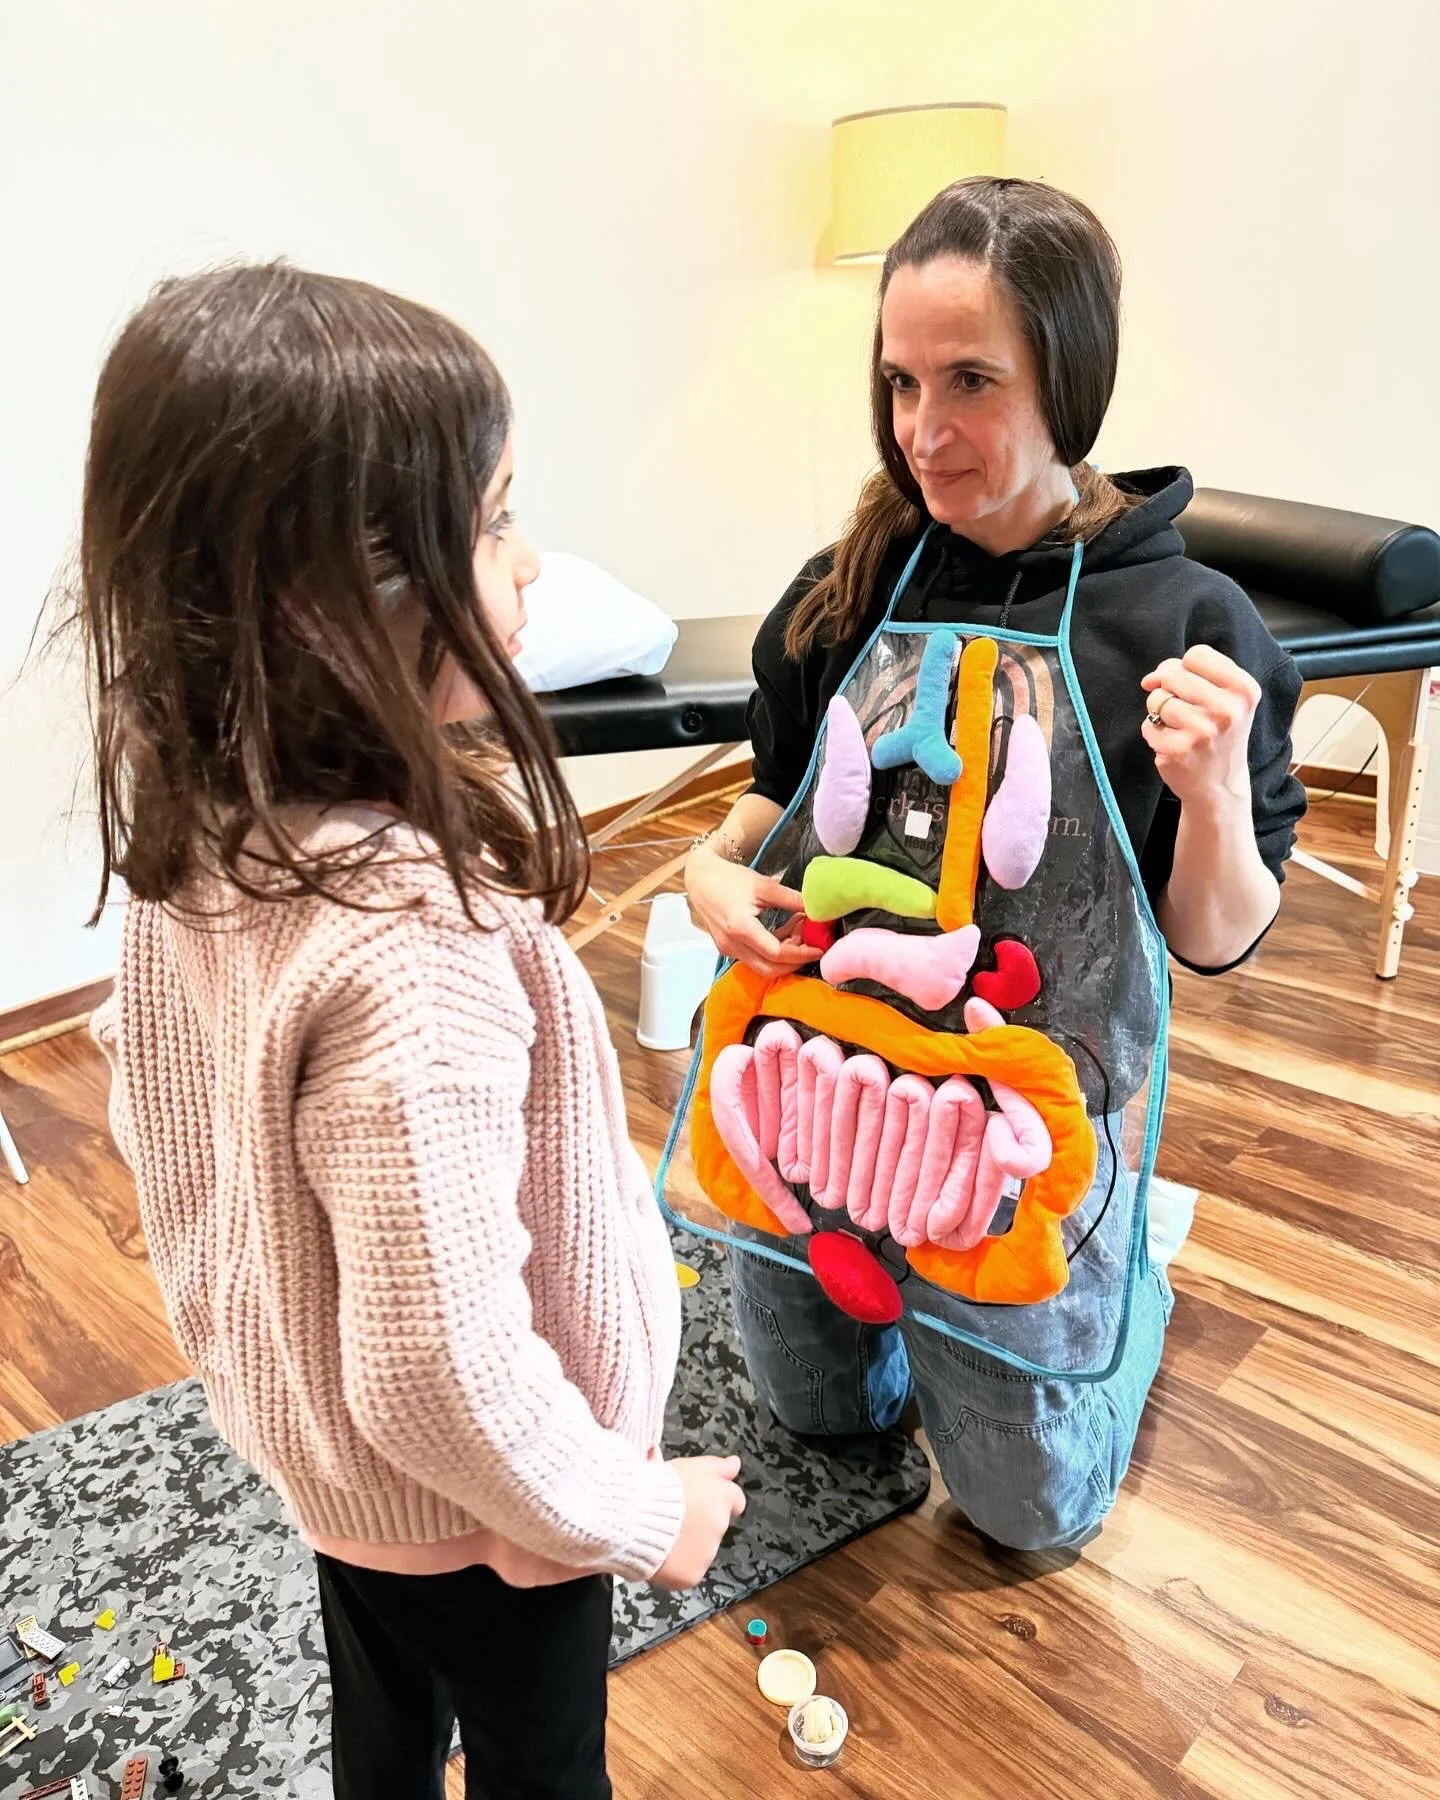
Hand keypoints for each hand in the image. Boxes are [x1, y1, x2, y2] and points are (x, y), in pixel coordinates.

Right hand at [654, 1455, 745, 1588]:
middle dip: (700, 1523)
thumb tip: (735, 1463)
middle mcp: (720, 1525)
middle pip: (715, 1525)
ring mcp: (707, 1553)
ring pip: (701, 1550)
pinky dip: (676, 1567)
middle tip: (673, 1518)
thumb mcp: (689, 1466)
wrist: (632, 1517)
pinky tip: (659, 1555)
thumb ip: (718, 1467)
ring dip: (688, 1544)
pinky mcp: (692, 1574)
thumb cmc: (657, 1487)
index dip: (717, 1501)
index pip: (735, 1501)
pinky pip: (687, 1572)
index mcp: (721, 1497)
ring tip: (661, 1535)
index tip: (701, 1503)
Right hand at [685, 849, 819, 979]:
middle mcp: (732, 944)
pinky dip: (772, 950)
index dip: (801, 954)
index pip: (776, 953)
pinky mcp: (728, 947)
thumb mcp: (763, 885)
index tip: (819, 948)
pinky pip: (754, 957)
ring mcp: (728, 948)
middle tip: (812, 945)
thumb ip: (790, 898)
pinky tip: (785, 931)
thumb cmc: (729, 878)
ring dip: (784, 955)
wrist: (700, 879)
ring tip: (800, 931)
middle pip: (769, 969)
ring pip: (762, 965)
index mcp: (740, 928)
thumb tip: (815, 909)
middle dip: (795, 961)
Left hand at [1141, 646, 1260, 808]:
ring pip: (1157, 699)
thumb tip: (1150, 679)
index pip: (1197, 654)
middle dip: (1168, 688)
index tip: (1190, 686)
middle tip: (1185, 711)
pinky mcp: (1178, 750)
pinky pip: (1148, 725)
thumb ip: (1192, 675)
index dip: (1185, 668)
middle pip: (1172, 673)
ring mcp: (1202, 731)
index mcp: (1244, 689)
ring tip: (1181, 729)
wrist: (1220, 785)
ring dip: (1160, 713)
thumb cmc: (1218, 734)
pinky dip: (1155, 733)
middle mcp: (1227, 709)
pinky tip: (1175, 745)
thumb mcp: (1224, 698)